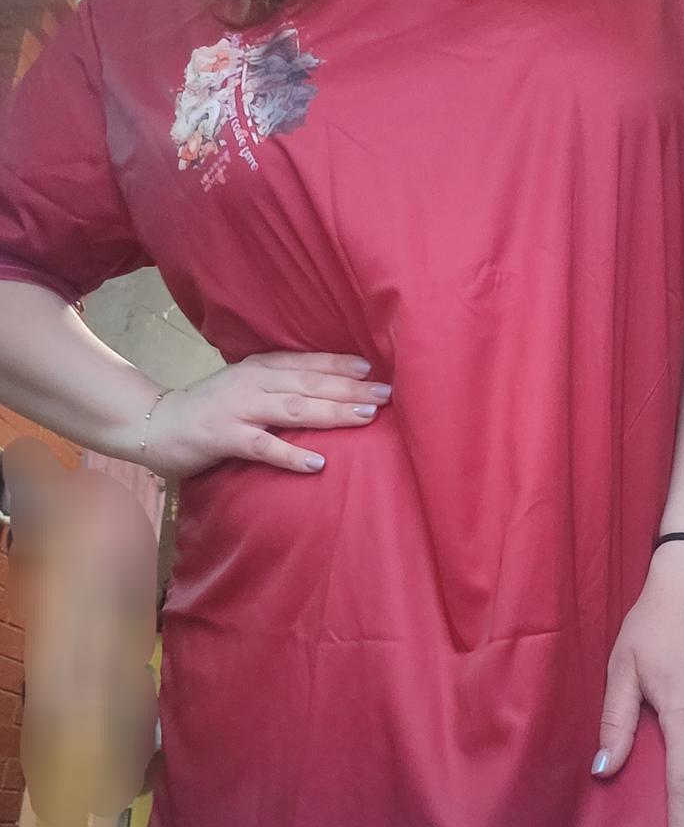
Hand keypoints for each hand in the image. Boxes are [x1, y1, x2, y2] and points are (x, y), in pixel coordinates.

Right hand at [139, 351, 391, 480]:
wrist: (155, 424)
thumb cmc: (211, 407)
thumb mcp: (247, 385)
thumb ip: (281, 384)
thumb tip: (327, 387)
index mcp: (261, 367)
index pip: (309, 363)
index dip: (342, 364)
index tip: (375, 369)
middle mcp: (254, 382)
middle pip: (310, 383)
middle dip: (350, 388)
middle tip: (386, 394)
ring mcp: (239, 409)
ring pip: (294, 409)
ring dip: (332, 412)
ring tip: (365, 417)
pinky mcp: (224, 437)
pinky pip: (263, 447)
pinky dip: (291, 455)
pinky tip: (318, 464)